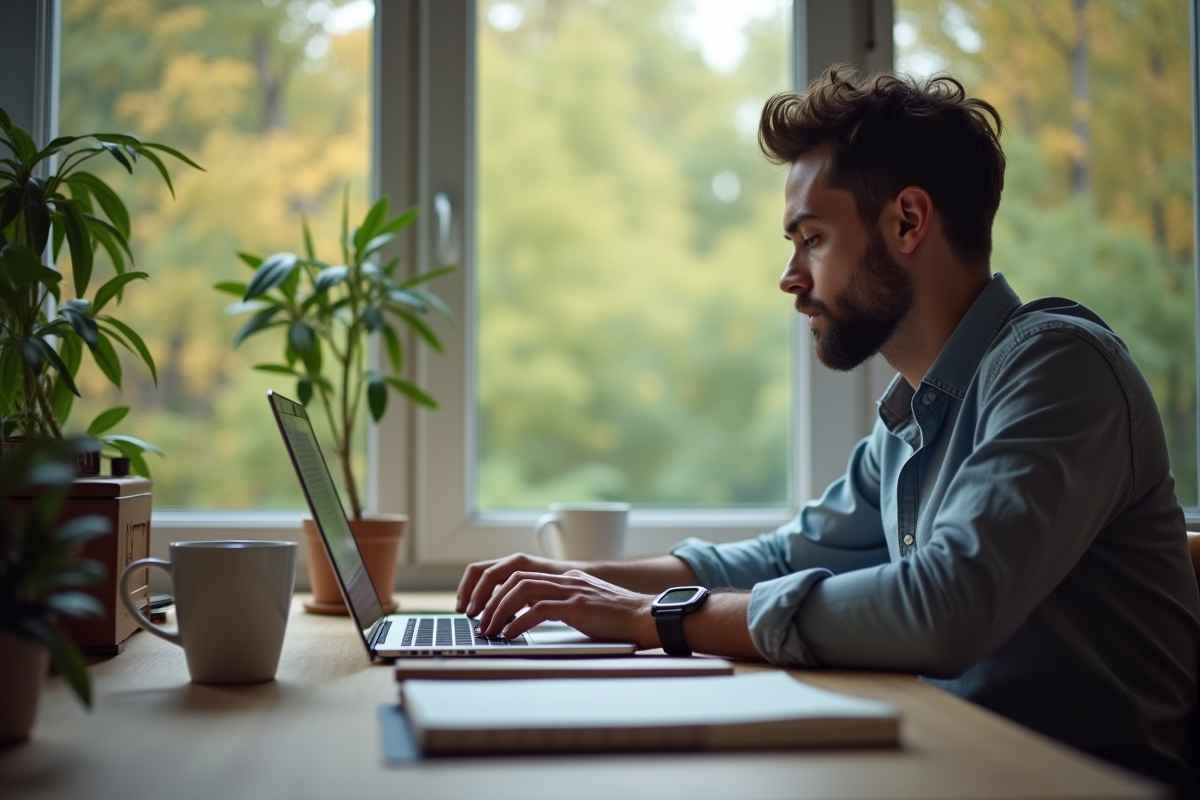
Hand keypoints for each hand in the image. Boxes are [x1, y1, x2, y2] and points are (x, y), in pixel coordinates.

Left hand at [476, 569, 658, 648]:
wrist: (648, 618)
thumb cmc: (621, 620)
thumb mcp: (587, 606)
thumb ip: (563, 605)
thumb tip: (534, 613)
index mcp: (568, 579)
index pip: (523, 577)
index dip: (500, 593)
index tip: (486, 612)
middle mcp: (567, 580)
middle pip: (516, 580)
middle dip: (492, 600)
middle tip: (480, 622)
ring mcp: (572, 591)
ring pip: (522, 591)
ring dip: (499, 611)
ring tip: (490, 630)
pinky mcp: (578, 606)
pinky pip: (538, 610)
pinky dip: (518, 622)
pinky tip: (510, 635)